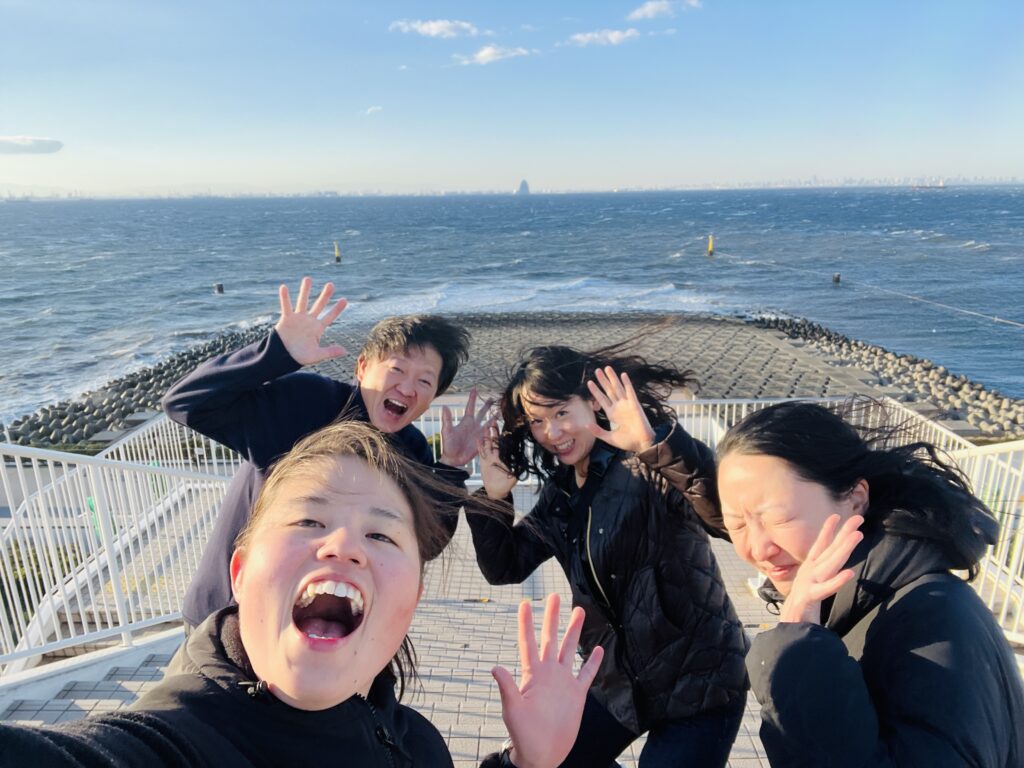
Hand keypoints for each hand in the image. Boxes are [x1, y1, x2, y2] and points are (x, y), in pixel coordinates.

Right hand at [274, 277, 347, 365]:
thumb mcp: (317, 355)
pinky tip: (284, 287)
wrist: (283, 357)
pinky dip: (284, 298)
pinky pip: (286, 306)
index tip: (345, 300)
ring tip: (308, 278)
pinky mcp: (286, 318)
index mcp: (318, 328)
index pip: (330, 317)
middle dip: (325, 296)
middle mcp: (309, 320)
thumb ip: (330, 352)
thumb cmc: (300, 356)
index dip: (337, 309)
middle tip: (331, 284)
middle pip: (318, 305)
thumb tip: (345, 351)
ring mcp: (298, 318)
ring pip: (302, 302)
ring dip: (305, 291)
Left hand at [440, 388, 494, 466]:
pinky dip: (495, 429)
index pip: (470, 407)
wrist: (453, 458)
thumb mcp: (447, 431)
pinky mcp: (483, 441)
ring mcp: (479, 433)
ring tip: (501, 410)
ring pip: (489, 422)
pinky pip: (491, 433)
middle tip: (493, 398)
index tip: (475, 388)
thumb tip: (444, 406)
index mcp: (466, 421)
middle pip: (482, 412)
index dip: (472, 398)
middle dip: (487, 405)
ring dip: (494, 416)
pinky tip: (501, 424)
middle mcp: (474, 425)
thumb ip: (447, 419)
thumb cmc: (448, 445)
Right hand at [477, 422, 517, 498]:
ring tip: (485, 426)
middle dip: (494, 431)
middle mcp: (498, 455)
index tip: (504, 427)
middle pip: (496, 441)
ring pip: (488, 444)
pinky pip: (481, 452)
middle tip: (493, 421)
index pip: (504, 444)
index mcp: (505, 457)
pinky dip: (479, 446)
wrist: (496, 491)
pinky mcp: (483, 461)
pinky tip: (477, 439)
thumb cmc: (507, 484)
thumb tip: (520, 462)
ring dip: (486, 436)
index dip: (504, 436)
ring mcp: (490, 457)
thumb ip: (516, 469)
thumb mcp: (514, 476)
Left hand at [493, 594, 603, 767]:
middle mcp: (548, 673)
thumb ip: (507, 688)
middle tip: (554, 595)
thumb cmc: (523, 735)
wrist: (542, 754)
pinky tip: (599, 649)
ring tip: (578, 611)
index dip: (526, 622)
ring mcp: (563, 682)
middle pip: (551, 638)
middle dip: (552, 617)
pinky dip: (593, 662)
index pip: (528, 642)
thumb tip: (495, 668)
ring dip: (574, 631)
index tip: (525, 602)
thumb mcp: (513, 710)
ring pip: (570, 650)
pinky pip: (587, 674)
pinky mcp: (576, 694)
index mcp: (532, 674)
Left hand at [585, 367, 655, 452]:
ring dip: (613, 378)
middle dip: (603, 380)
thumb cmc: (627, 442)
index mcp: (612, 413)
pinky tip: (623, 375)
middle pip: (609, 390)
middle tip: (597, 370)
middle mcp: (619, 407)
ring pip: (618, 388)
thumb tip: (586, 424)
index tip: (589, 382)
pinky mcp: (634, 405)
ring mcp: (626, 405)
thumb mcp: (609, 437)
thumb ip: (598, 431)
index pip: (602, 399)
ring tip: (607, 368)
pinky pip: (630, 392)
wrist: (641, 444)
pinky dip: (627, 383)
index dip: (595, 391)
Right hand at [780, 514, 864, 623]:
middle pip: (830, 550)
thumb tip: (833, 569)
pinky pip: (825, 590)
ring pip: (829, 564)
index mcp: (810, 570)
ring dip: (843, 549)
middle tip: (858, 519)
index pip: (820, 546)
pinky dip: (836, 582)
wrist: (788, 627)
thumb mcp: (812, 587)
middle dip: (844, 534)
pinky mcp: (809, 598)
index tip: (837, 516)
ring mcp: (808, 583)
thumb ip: (821, 577)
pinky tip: (849, 574)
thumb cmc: (802, 606)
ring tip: (857, 536)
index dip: (828, 530)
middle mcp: (809, 573)